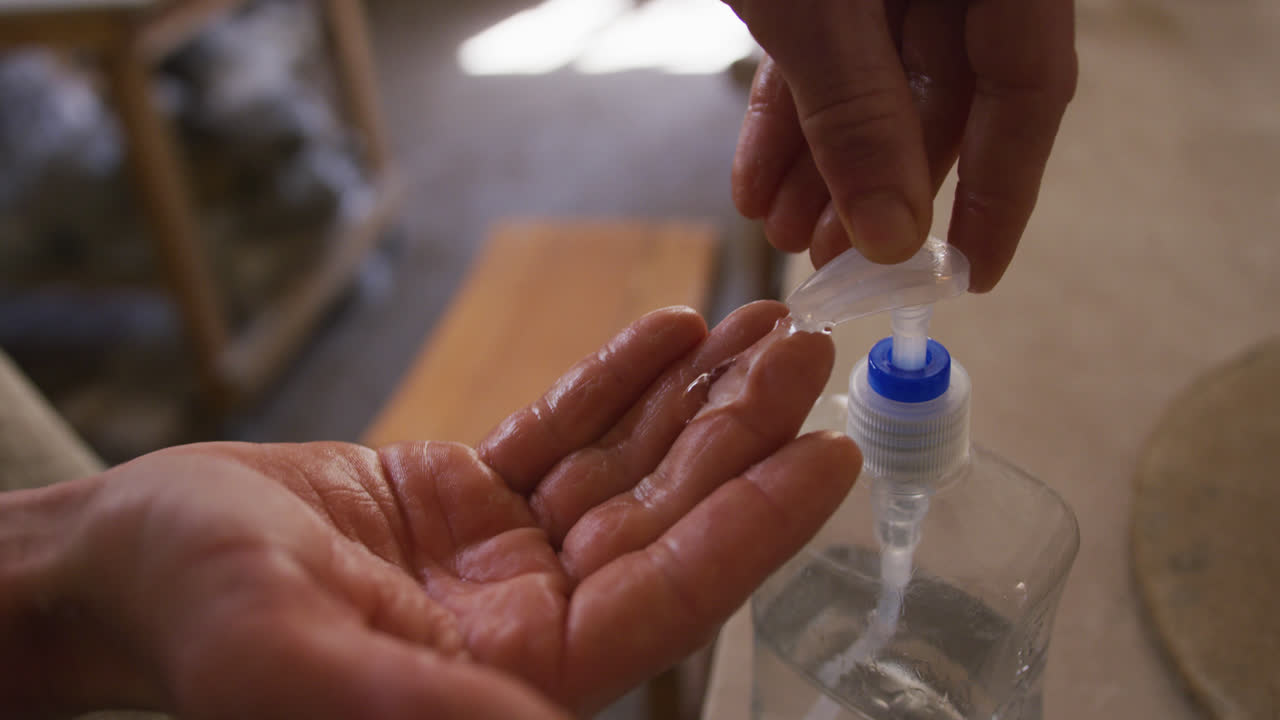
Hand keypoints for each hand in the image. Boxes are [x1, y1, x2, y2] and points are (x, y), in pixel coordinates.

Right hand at [2, 301, 858, 718]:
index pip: (665, 598)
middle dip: (739, 434)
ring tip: (763, 324)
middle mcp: (526, 616)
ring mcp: (503, 551)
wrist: (127, 558)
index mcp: (513, 672)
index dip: (750, 526)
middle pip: (662, 517)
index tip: (825, 454)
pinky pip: (562, 428)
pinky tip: (670, 331)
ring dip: (696, 395)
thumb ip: (420, 699)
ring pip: (625, 467)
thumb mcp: (291, 659)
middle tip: (805, 351)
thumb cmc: (190, 616)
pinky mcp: (469, 495)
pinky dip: (616, 379)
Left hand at [727, 0, 1076, 290]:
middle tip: (835, 263)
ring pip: (875, 82)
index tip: (969, 277)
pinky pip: (821, 52)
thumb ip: (857, 111)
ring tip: (781, 232)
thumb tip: (892, 239)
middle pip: (944, 94)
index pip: (1029, 84)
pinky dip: (788, 116)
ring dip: (824, 165)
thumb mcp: (819, 8)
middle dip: (879, 186)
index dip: (1002, 189)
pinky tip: (755, 185)